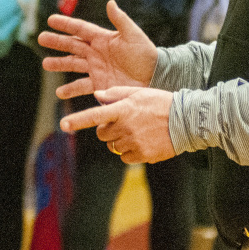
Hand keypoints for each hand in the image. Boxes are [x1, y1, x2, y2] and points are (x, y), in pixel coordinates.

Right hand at [38, 0, 157, 98]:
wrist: (155, 77)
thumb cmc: (146, 54)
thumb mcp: (133, 35)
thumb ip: (120, 20)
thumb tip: (110, 2)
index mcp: (103, 39)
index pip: (80, 29)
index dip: (66, 24)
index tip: (51, 20)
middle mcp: (97, 53)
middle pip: (72, 45)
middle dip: (56, 42)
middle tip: (40, 39)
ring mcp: (97, 69)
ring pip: (73, 65)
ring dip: (59, 64)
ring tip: (46, 64)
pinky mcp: (100, 84)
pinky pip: (81, 86)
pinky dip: (70, 90)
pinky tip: (60, 93)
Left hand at [60, 86, 176, 163]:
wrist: (186, 121)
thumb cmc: (161, 103)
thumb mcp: (139, 92)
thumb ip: (116, 93)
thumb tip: (97, 95)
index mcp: (123, 109)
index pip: (94, 115)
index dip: (77, 121)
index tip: (63, 125)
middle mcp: (125, 127)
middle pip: (102, 133)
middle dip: (107, 129)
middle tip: (123, 123)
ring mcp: (133, 142)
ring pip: (113, 146)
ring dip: (119, 141)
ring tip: (137, 132)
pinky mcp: (141, 155)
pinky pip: (125, 157)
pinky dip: (130, 152)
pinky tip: (143, 142)